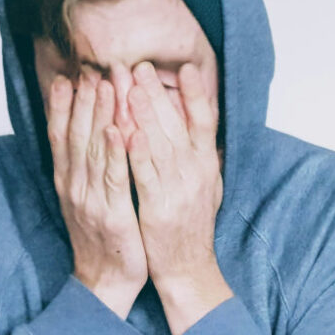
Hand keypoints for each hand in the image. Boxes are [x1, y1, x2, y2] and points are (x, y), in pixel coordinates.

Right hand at [47, 75, 147, 318]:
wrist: (105, 282)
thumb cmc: (103, 239)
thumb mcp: (87, 200)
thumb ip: (85, 170)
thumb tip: (88, 137)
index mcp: (68, 182)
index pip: (61, 136)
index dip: (63, 106)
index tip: (67, 76)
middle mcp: (74, 187)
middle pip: (75, 135)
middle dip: (83, 100)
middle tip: (90, 68)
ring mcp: (91, 200)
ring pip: (93, 150)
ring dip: (99, 115)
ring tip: (105, 84)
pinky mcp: (112, 214)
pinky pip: (113, 178)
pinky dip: (114, 153)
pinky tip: (117, 130)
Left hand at [126, 61, 232, 334]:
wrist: (188, 269)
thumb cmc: (191, 227)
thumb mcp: (207, 187)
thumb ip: (202, 157)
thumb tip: (202, 127)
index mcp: (207, 166)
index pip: (205, 122)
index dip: (196, 94)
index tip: (186, 67)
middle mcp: (197, 174)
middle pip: (177, 125)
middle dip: (157, 93)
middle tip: (139, 65)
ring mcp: (179, 190)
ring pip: (160, 144)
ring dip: (144, 114)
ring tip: (129, 85)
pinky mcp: (159, 208)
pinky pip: (146, 175)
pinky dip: (137, 152)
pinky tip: (126, 131)